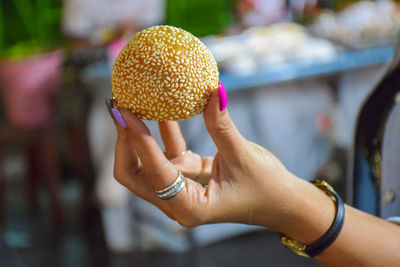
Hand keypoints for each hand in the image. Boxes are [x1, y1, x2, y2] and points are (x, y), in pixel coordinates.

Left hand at [112, 89, 300, 228]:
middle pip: (135, 174)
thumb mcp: (243, 156)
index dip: (137, 141)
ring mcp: (180, 188)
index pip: (153, 172)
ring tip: (132, 103)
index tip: (124, 112)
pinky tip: (163, 109)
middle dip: (125, 142)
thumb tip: (212, 91)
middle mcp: (177, 201)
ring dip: (140, 135)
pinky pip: (169, 153)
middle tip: (121, 109)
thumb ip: (221, 125)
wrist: (281, 202)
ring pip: (148, 163)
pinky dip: (165, 133)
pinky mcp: (188, 175)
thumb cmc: (266, 189)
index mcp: (188, 207)